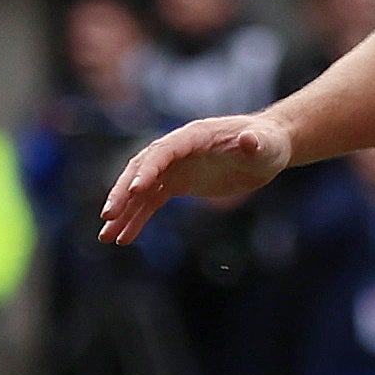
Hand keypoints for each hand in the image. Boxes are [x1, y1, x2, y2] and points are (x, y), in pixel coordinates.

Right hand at [98, 113, 291, 244]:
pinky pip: (151, 201)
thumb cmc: (268, 143)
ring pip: (141, 189)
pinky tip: (124, 237)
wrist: (266, 148)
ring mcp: (175, 167)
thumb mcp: (265, 144)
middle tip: (108, 216)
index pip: (162, 152)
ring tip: (106, 237)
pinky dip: (137, 218)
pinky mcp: (179, 183)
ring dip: (123, 211)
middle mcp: (177, 150)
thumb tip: (250, 141)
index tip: (135, 191)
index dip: (148, 170)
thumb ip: (255, 143)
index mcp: (192, 137)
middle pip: (141, 170)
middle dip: (123, 193)